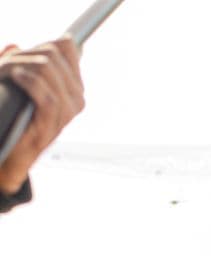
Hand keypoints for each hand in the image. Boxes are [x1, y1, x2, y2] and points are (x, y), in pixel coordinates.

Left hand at [0, 38, 84, 194]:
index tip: (23, 56)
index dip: (40, 43)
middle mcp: (76, 99)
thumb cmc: (11, 118)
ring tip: (4, 73)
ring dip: (18, 65)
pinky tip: (14, 76)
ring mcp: (67, 113)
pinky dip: (27, 80)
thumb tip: (13, 45)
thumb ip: (17, 63)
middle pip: (54, 54)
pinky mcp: (52, 125)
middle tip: (6, 66)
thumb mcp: (15, 84)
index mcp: (73, 87)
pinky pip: (46, 94)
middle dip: (25, 54)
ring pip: (47, 69)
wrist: (6, 154)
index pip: (67, 48)